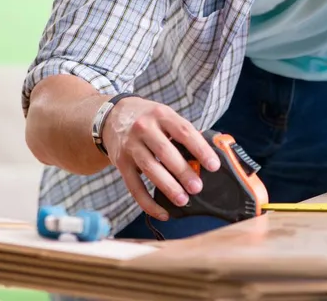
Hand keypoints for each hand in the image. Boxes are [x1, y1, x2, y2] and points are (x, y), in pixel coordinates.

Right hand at [101, 97, 219, 220]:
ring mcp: (130, 146)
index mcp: (161, 114)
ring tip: (183, 200)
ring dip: (168, 187)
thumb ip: (184, 132)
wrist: (113, 115)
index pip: (184, 132)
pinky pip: (134, 186)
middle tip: (197, 187)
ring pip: (150, 169)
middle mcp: (144, 128)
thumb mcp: (166, 115)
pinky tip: (162, 212)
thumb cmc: (149, 118)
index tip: (213, 165)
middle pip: (165, 152)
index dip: (200, 149)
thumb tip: (208, 154)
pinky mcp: (120, 162)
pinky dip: (148, 203)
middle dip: (183, 172)